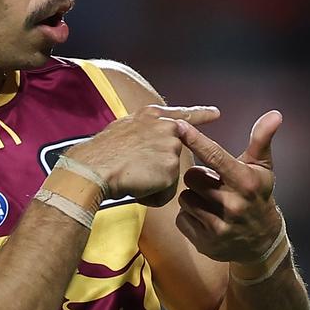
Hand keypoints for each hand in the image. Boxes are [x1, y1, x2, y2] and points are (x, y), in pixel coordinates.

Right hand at [67, 105, 220, 206]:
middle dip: (158, 167)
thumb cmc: (100, 153)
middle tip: (137, 170)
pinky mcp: (171, 167)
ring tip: (131, 176)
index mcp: (152, 115)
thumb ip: (142, 131)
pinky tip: (136, 185)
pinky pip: (166, 192)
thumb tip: (145, 144)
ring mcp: (171, 146)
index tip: (216, 113)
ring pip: (169, 175)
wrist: (94, 167)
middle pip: (172, 155)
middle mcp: (167, 127)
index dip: (201, 114)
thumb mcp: (122, 129)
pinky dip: (152, 196)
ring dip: (153, 182)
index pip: (183, 114)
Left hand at [174, 111, 283, 261]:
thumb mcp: (262, 168)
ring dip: (193, 198)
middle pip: (191, 177)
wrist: (262, 241)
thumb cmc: (257, 196)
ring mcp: (220, 225)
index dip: (196, 140)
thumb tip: (274, 114)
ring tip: (210, 201)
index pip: (215, 156)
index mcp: (246, 182)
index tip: (179, 126)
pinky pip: (181, 218)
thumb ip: (261, 140)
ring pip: (184, 198)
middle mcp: (234, 204)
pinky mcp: (206, 241)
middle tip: (213, 184)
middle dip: (198, 178)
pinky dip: (189, 217)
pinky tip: (205, 217)